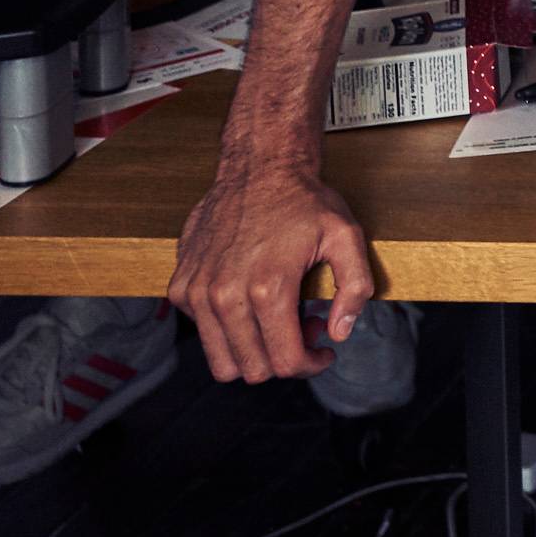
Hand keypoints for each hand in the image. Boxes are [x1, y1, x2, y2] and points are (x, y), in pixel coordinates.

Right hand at [167, 156, 373, 381]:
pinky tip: (250, 301)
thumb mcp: (346, 236)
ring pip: (222, 361)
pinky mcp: (181, 286)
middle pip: (253, 369)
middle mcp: (225, 295)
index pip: (284, 362)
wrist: (258, 167)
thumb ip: (354, 288)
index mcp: (268, 288)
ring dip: (254, 351)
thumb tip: (339, 332)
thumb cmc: (302, 200)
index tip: (323, 352)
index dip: (310, 365)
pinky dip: (227, 329)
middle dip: (284, 359)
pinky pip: (203, 332)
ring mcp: (198, 292)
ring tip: (277, 319)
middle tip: (304, 327)